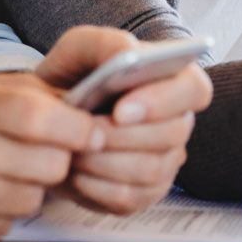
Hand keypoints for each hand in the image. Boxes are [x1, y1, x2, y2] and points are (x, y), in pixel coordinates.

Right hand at [0, 72, 97, 241]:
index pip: (41, 118)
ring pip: (33, 198)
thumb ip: (17, 94)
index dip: (78, 127)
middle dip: (52, 157)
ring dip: (26, 187)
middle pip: (49, 163)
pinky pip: (7, 227)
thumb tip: (80, 105)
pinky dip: (0, 213)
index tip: (92, 130)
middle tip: (33, 151)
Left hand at [37, 26, 212, 213]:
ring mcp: (165, 161)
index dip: (162, 102)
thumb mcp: (80, 48)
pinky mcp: (144, 192)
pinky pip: (129, 198)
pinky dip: (96, 187)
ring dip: (105, 162)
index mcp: (172, 79)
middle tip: (85, 132)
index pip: (195, 89)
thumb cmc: (72, 77)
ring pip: (151, 170)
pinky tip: (76, 173)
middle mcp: (177, 121)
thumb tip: (130, 55)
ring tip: (74, 150)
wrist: (47, 115)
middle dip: (122, 137)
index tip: (120, 110)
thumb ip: (106, 44)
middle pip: (172, 135)